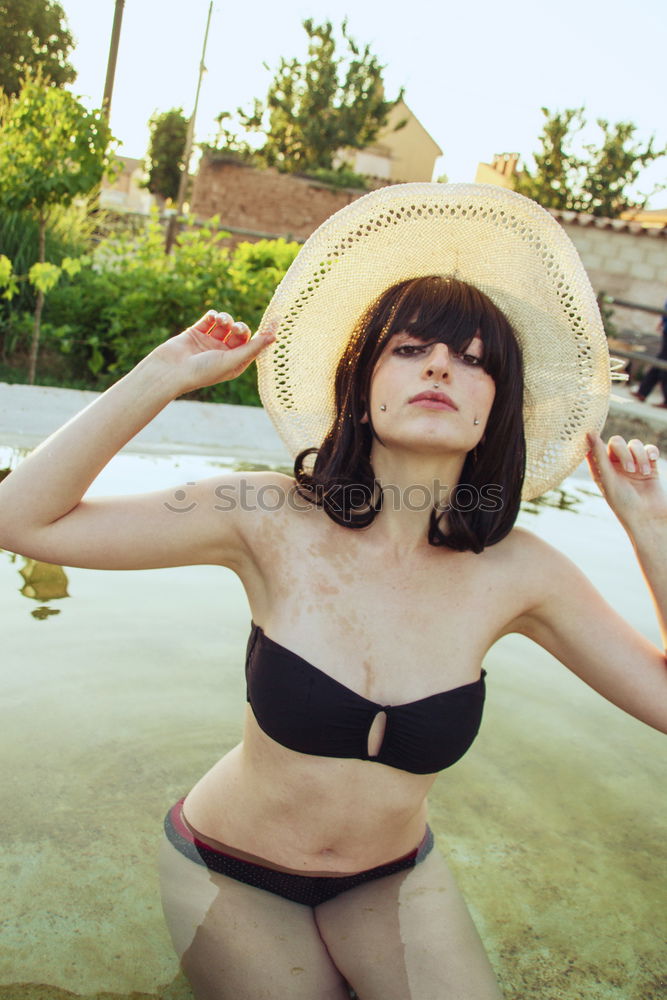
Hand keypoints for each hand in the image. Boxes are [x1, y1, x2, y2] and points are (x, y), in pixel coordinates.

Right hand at [151, 310, 276, 392]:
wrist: (170, 371)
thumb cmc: (202, 372)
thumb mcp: (232, 360)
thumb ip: (253, 348)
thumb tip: (274, 337)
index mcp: (234, 364)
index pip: (254, 346)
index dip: (264, 334)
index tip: (276, 320)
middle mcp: (223, 354)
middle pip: (241, 334)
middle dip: (240, 327)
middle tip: (235, 328)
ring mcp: (209, 343)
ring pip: (225, 324)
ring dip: (226, 319)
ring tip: (221, 321)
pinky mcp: (196, 332)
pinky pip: (209, 319)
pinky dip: (214, 315)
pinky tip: (213, 317)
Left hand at [586, 433, 666, 526]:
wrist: (648, 517)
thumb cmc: (623, 502)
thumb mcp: (608, 478)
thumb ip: (599, 455)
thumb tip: (589, 433)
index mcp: (601, 468)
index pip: (596, 446)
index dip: (594, 439)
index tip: (592, 432)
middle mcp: (615, 464)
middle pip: (617, 442)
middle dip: (624, 453)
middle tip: (629, 470)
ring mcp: (633, 463)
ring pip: (635, 444)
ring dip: (639, 456)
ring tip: (642, 473)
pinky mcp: (649, 465)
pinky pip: (649, 449)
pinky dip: (651, 453)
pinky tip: (652, 461)